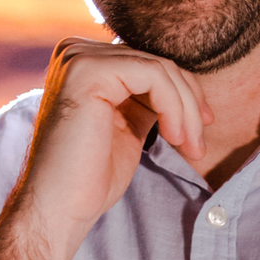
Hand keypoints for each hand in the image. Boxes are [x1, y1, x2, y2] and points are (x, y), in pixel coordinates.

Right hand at [14, 38, 212, 259]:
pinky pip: (154, 76)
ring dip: (187, 111)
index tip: (200, 129)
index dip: (183, 94)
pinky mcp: (88, 72)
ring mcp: (78, 58)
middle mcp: (75, 51)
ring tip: (191, 147)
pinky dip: (174, 107)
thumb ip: (145, 98)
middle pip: (157, 62)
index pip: (148, 63)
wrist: (59, 207)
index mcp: (83, 62)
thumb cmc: (91, 176)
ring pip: (161, 69)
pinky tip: (174, 138)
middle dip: (190, 104)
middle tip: (199, 146)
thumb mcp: (127, 125)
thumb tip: (185, 83)